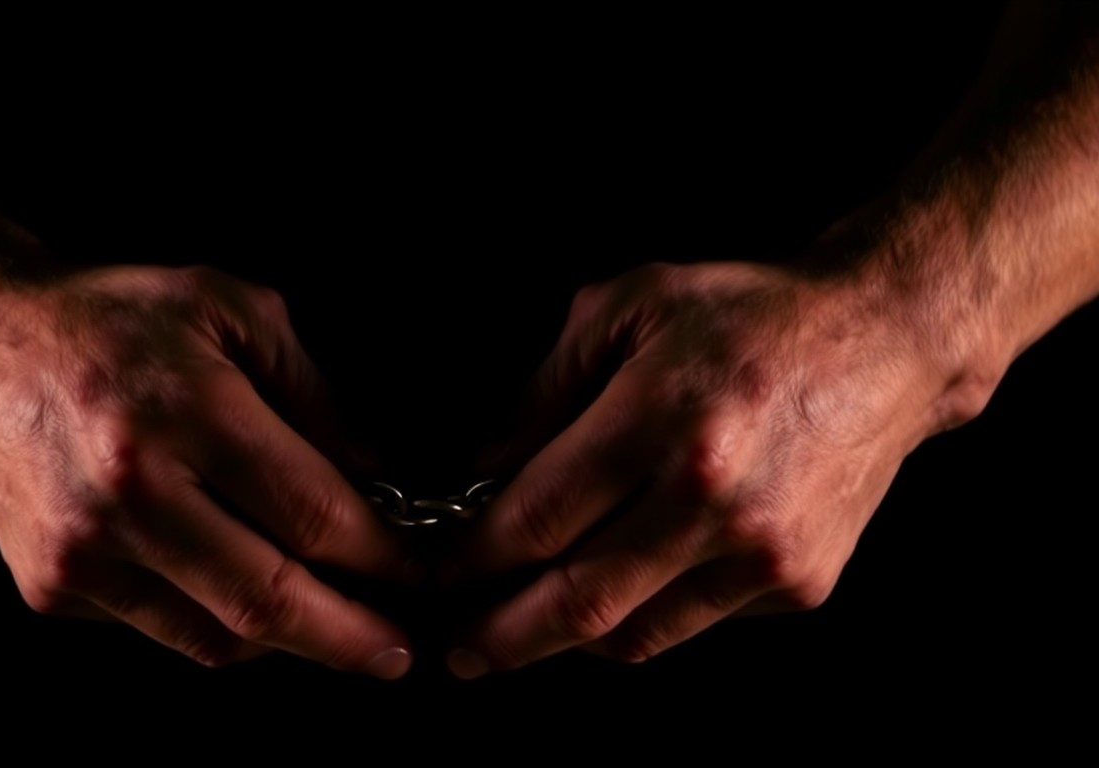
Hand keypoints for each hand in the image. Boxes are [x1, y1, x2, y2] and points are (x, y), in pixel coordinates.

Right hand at [0, 264, 414, 677]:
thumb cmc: (112, 317)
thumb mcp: (232, 312)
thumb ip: (314, 398)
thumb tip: (380, 483)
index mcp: (184, 413)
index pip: (315, 516)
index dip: (386, 559)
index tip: (426, 575)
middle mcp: (131, 494)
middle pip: (271, 601)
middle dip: (353, 637)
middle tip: (402, 654)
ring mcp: (83, 552)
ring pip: (219, 637)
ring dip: (292, 644)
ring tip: (340, 630)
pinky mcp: (51, 587)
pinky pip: (164, 630)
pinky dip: (222, 628)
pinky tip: (252, 599)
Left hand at [446, 261, 984, 676]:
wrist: (887, 342)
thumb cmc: (750, 313)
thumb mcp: (628, 307)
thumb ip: (545, 390)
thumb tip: (483, 471)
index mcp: (660, 421)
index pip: (534, 521)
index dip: (471, 559)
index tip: (436, 569)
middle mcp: (710, 500)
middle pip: (574, 603)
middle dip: (501, 637)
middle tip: (458, 650)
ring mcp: (760, 553)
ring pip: (631, 635)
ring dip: (562, 644)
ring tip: (520, 633)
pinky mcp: (798, 584)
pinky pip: (690, 624)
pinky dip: (635, 624)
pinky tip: (608, 599)